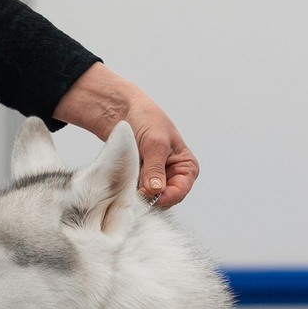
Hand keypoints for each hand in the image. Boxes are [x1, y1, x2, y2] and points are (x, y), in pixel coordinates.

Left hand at [52, 64, 198, 207]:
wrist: (121, 109)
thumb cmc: (145, 119)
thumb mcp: (155, 144)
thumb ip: (155, 170)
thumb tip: (155, 191)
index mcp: (186, 166)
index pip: (180, 192)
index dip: (164, 197)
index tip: (146, 195)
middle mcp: (173, 174)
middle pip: (164, 199)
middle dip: (150, 196)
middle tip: (134, 190)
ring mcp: (156, 177)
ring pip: (149, 198)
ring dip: (138, 192)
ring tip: (129, 178)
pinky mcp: (140, 177)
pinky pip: (137, 192)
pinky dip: (130, 188)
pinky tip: (124, 178)